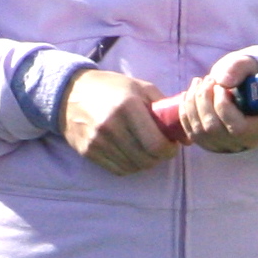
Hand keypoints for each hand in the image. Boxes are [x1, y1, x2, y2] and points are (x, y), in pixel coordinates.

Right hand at [60, 68, 178, 175]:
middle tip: (160, 149)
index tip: (172, 145)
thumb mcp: (140, 88)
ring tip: (144, 149)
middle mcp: (111, 126)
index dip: (170, 150)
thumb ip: (166, 108)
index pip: (156, 144)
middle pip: (146, 160)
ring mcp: (98, 141)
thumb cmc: (111, 88)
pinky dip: (129, 165)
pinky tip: (129, 153)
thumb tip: (186, 136)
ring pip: (133, 167)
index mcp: (128, 107)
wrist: (70, 93)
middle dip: (159, 157)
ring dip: (144, 162)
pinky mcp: (88, 151)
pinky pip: (118, 169)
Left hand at [172, 51, 257, 152]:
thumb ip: (239, 69)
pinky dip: (185, 113)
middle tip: (207, 79)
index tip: (219, 86)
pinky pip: (192, 133)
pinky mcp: (211, 144)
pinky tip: (188, 95)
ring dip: (193, 103)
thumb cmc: (249, 75)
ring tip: (197, 82)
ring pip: (201, 131)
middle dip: (204, 100)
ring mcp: (227, 146)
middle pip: (214, 129)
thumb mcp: (249, 65)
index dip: (222, 105)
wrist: (244, 87)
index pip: (238, 128)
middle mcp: (246, 141)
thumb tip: (222, 82)